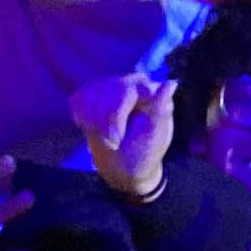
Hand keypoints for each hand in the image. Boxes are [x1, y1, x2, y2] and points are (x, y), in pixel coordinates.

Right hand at [73, 72, 173, 201]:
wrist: (124, 168)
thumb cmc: (144, 154)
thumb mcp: (156, 136)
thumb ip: (161, 110)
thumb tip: (171, 83)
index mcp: (150, 91)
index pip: (128, 90)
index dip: (115, 115)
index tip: (115, 140)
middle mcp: (131, 83)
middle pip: (108, 90)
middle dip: (106, 121)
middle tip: (112, 144)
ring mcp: (110, 86)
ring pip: (91, 94)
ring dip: (94, 122)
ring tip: (107, 140)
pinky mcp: (91, 94)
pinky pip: (79, 98)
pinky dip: (82, 118)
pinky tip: (93, 130)